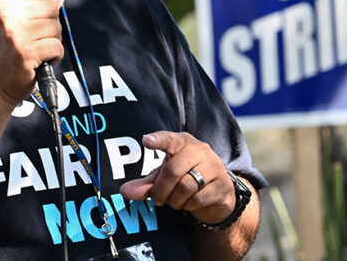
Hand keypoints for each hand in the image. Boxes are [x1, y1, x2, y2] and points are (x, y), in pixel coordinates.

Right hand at [0, 0, 64, 104]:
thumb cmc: (3, 54)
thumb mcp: (13, 23)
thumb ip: (38, 4)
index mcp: (0, 4)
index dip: (45, 4)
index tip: (36, 20)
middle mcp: (6, 15)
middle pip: (50, 7)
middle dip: (51, 25)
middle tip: (37, 39)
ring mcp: (16, 34)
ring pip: (55, 27)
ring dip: (52, 42)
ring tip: (37, 51)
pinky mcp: (27, 52)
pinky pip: (57, 46)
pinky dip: (54, 56)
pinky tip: (41, 61)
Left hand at [120, 131, 234, 224]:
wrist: (218, 193)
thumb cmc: (185, 178)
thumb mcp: (164, 178)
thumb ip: (145, 184)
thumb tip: (124, 192)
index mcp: (182, 142)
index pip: (169, 139)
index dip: (157, 140)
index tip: (146, 140)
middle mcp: (200, 150)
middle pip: (172, 170)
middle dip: (161, 189)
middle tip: (157, 199)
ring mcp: (214, 167)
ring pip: (185, 187)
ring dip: (174, 200)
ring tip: (174, 200)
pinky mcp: (222, 185)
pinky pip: (198, 199)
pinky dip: (188, 206)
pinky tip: (189, 203)